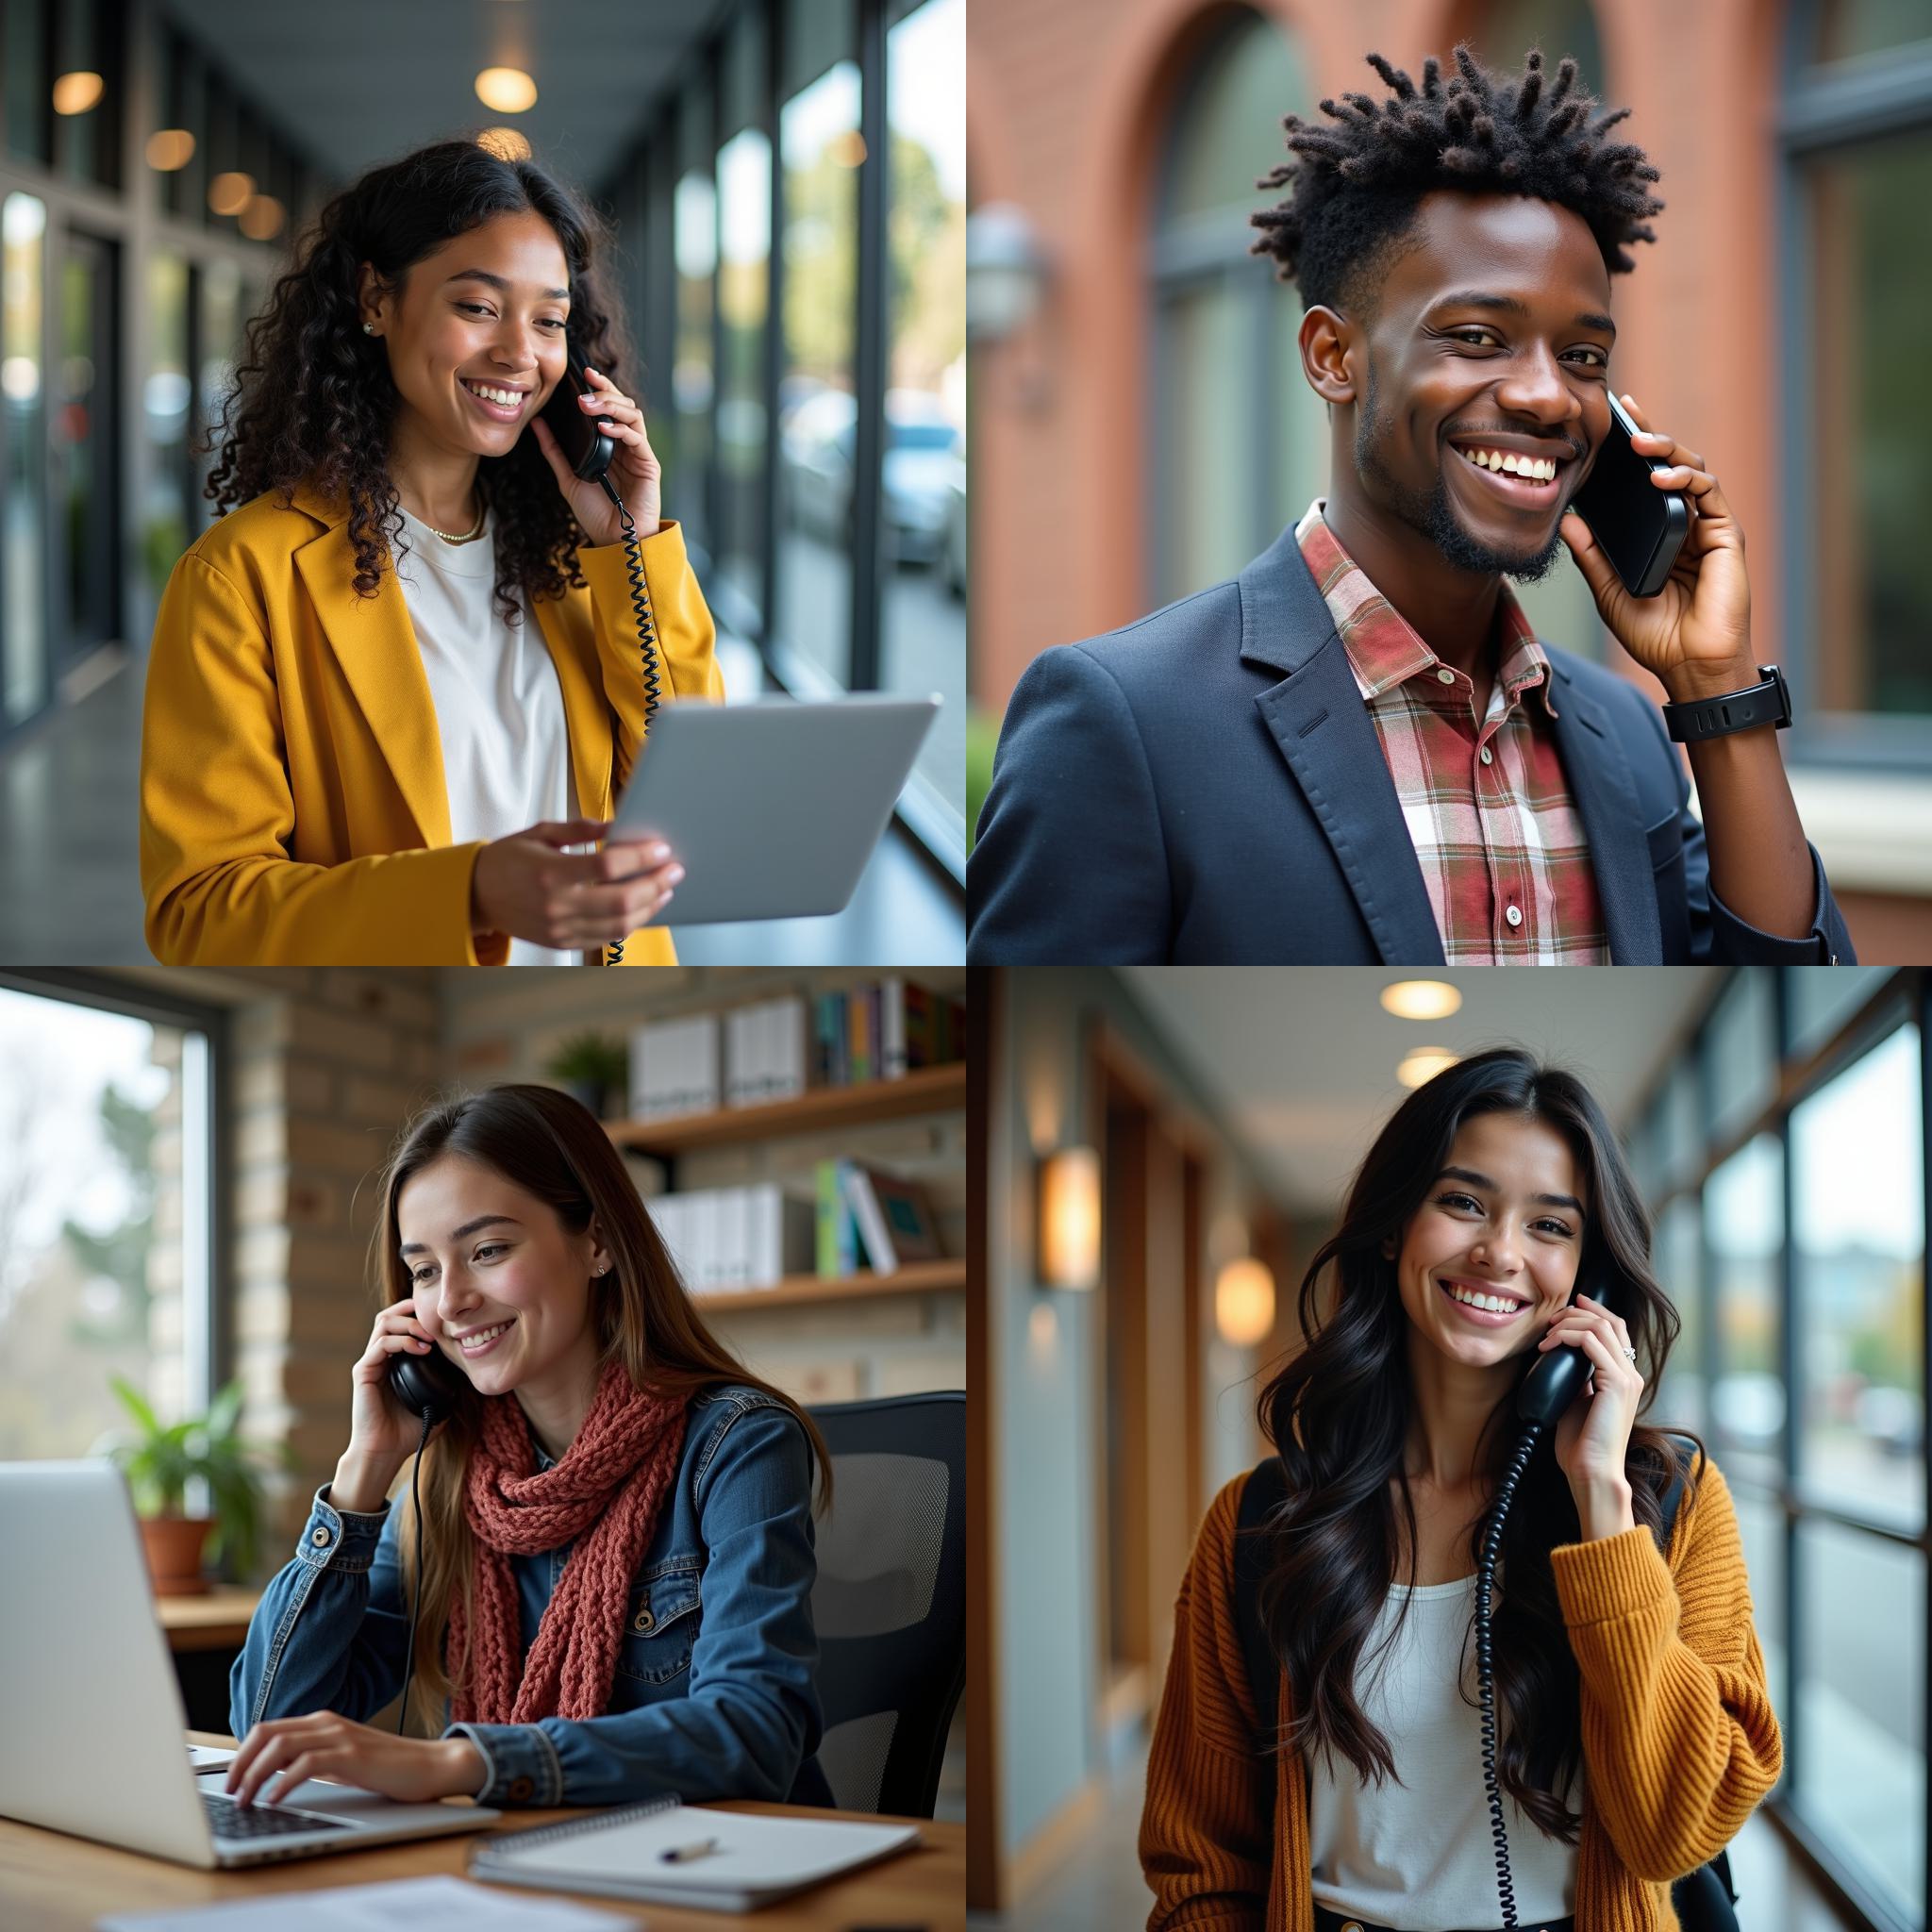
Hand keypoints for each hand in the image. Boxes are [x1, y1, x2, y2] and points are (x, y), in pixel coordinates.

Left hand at [225, 1713, 480, 1807]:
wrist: (431, 1765)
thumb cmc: (387, 1767)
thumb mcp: (341, 1762)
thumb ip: (311, 1760)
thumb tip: (274, 1775)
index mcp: (322, 1722)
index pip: (268, 1728)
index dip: (242, 1754)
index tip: (231, 1781)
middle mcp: (327, 1723)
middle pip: (266, 1733)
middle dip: (240, 1763)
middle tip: (231, 1792)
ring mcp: (339, 1735)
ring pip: (280, 1745)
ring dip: (255, 1775)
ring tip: (247, 1800)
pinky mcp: (351, 1754)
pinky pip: (305, 1763)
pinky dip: (283, 1783)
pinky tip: (275, 1800)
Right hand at [347, 1304, 451, 1466]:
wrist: (386, 1452)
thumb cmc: (408, 1431)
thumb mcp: (437, 1401)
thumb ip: (448, 1382)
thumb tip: (470, 1367)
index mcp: (394, 1360)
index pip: (402, 1322)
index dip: (420, 1314)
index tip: (444, 1318)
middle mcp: (380, 1357)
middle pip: (391, 1314)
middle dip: (413, 1310)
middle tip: (436, 1320)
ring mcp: (371, 1363)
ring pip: (384, 1322)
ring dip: (410, 1322)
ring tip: (430, 1335)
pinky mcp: (364, 1372)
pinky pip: (381, 1344)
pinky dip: (403, 1341)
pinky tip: (422, 1350)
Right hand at [470, 817, 682, 949]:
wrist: (475, 894)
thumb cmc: (507, 859)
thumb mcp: (540, 832)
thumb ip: (581, 830)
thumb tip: (618, 827)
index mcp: (551, 873)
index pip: (608, 867)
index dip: (641, 857)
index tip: (662, 849)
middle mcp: (557, 906)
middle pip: (621, 901)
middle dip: (655, 884)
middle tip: (674, 870)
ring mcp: (560, 929)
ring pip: (619, 926)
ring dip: (649, 907)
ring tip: (665, 890)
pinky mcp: (562, 943)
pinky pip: (606, 938)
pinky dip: (629, 923)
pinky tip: (642, 907)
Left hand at [531, 366, 661, 545]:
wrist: (615, 542)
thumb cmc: (596, 514)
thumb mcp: (567, 477)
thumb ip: (554, 450)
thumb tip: (537, 422)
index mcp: (610, 445)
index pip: (608, 408)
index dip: (599, 389)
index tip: (582, 374)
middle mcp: (626, 445)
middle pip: (622, 405)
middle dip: (604, 391)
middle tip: (584, 386)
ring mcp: (639, 454)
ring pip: (633, 414)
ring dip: (611, 405)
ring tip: (590, 404)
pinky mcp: (648, 465)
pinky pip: (637, 437)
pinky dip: (621, 428)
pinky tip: (603, 427)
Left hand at [1538, 1291, 1643, 1491]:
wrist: (1591, 1471)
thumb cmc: (1581, 1444)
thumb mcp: (1577, 1400)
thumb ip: (1577, 1378)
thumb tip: (1559, 1356)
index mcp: (1625, 1378)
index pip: (1617, 1330)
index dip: (1595, 1311)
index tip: (1570, 1305)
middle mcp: (1631, 1375)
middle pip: (1611, 1321)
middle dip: (1578, 1312)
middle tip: (1551, 1318)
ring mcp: (1627, 1378)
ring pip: (1601, 1327)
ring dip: (1569, 1323)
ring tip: (1547, 1335)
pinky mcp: (1617, 1383)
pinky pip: (1591, 1342)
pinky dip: (1567, 1336)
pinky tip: (1549, 1346)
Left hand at [1558, 393, 1754, 698]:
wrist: (1688, 664)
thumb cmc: (1655, 634)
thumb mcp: (1610, 591)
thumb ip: (1591, 555)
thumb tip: (1567, 520)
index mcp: (1658, 533)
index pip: (1645, 482)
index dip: (1632, 450)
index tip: (1611, 422)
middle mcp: (1684, 523)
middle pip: (1670, 465)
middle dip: (1650, 434)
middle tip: (1625, 414)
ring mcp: (1707, 527)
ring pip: (1692, 470)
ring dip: (1667, 451)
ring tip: (1640, 444)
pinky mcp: (1725, 535)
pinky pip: (1708, 493)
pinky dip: (1686, 479)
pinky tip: (1662, 477)